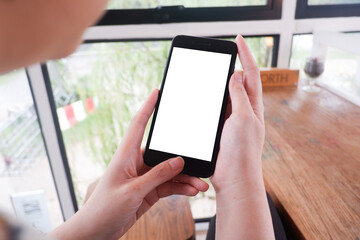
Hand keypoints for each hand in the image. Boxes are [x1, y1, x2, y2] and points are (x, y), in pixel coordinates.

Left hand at [49, 89, 208, 239]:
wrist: (97, 230)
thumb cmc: (104, 208)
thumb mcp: (132, 191)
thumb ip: (157, 176)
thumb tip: (178, 160)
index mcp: (125, 156)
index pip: (138, 125)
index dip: (147, 107)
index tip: (157, 92)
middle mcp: (136, 163)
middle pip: (163, 153)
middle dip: (182, 158)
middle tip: (199, 162)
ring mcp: (144, 177)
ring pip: (170, 171)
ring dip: (186, 178)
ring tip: (200, 184)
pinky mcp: (149, 190)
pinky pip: (169, 185)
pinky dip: (181, 188)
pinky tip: (191, 190)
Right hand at [211, 35, 273, 238]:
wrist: (234, 178)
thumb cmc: (242, 151)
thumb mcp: (243, 118)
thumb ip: (239, 96)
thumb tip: (236, 75)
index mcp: (253, 106)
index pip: (251, 74)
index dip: (245, 55)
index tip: (237, 40)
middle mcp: (245, 111)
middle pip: (239, 82)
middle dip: (233, 66)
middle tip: (223, 54)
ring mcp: (233, 120)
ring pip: (226, 95)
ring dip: (220, 83)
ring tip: (211, 72)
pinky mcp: (221, 129)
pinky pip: (216, 109)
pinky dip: (210, 100)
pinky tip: (203, 97)